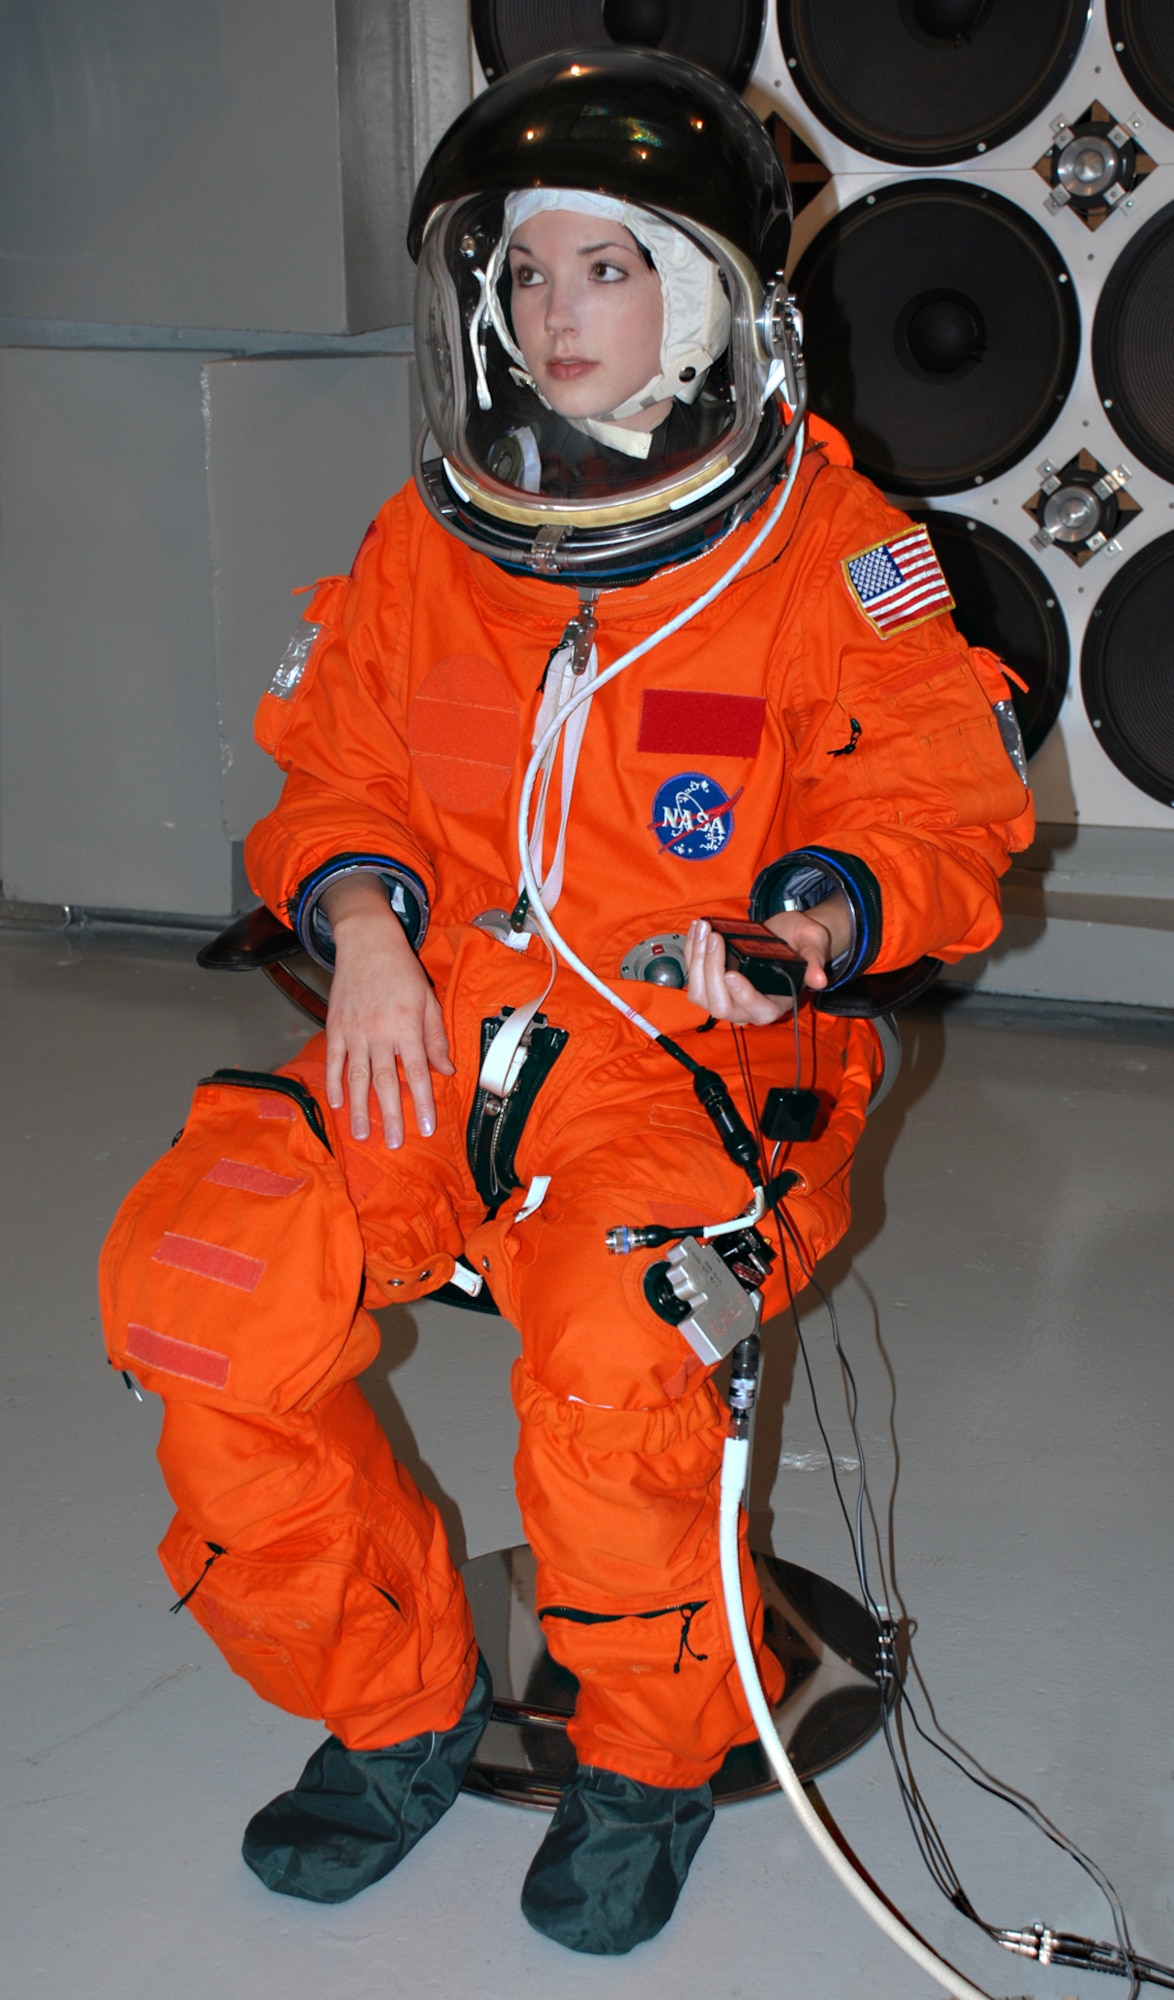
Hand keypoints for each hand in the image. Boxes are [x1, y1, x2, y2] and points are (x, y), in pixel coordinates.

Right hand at [321, 875, 452, 1146]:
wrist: (367, 943)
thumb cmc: (402, 972)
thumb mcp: (428, 1000)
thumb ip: (435, 1037)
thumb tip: (445, 1071)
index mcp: (406, 1027)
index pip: (416, 1072)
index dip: (422, 1102)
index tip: (426, 1128)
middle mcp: (379, 1033)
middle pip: (385, 1082)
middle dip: (390, 1115)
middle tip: (394, 1144)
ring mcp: (354, 1031)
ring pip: (357, 1077)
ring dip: (359, 1108)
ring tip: (361, 1134)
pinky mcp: (336, 1027)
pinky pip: (335, 1060)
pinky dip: (335, 1082)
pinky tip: (337, 1103)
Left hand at [684, 893, 850, 1027]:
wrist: (785, 936)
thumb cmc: (800, 943)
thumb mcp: (813, 945)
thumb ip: (814, 961)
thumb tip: (819, 980)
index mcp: (775, 1005)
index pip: (757, 1011)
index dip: (743, 996)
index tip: (731, 974)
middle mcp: (747, 1009)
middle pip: (720, 1005)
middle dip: (712, 972)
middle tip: (715, 939)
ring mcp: (726, 999)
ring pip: (701, 994)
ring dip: (697, 961)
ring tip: (704, 929)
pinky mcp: (711, 985)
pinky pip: (694, 976)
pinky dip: (691, 952)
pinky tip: (697, 930)